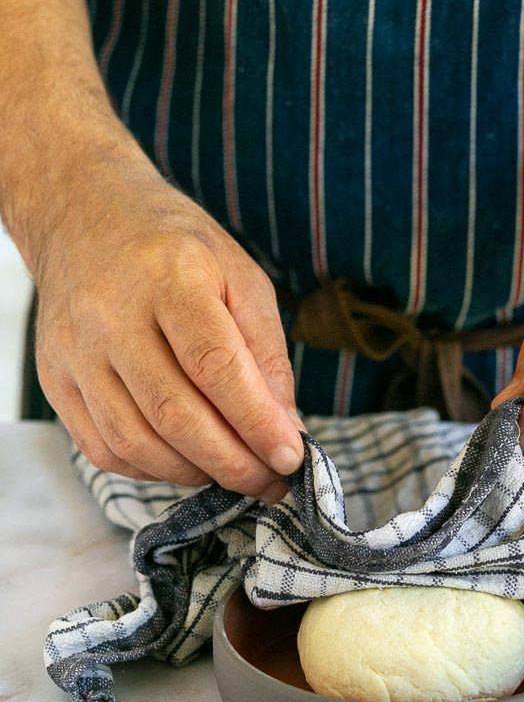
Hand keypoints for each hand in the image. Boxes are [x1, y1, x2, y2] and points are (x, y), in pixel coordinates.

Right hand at [35, 161, 302, 502]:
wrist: (87, 219)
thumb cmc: (177, 252)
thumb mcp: (240, 277)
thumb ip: (266, 352)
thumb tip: (285, 428)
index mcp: (168, 276)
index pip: (215, 364)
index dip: (256, 421)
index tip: (290, 457)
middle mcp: (111, 314)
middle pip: (174, 413)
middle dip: (233, 462)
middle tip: (272, 482)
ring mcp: (75, 351)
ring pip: (136, 441)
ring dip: (196, 472)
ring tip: (236, 473)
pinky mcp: (55, 379)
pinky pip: (104, 448)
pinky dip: (153, 470)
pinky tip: (188, 461)